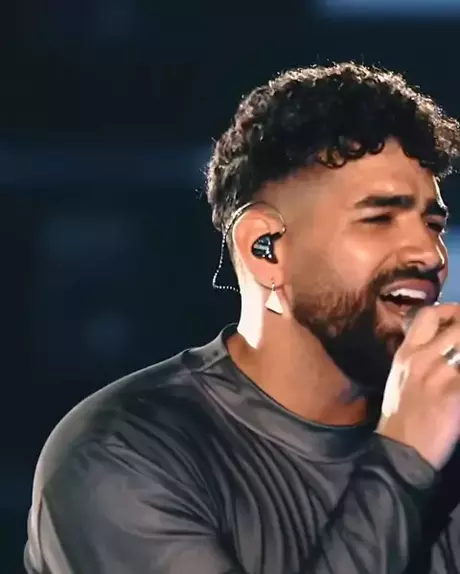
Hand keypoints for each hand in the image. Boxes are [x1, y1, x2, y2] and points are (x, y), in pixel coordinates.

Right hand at [378, 304, 459, 469]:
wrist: (402, 447)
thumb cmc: (400, 414)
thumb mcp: (400, 376)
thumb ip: (416, 356)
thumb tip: (437, 343)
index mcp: (407, 352)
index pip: (428, 315)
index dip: (450, 311)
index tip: (457, 320)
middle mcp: (423, 358)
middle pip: (458, 326)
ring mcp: (442, 375)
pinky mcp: (456, 394)